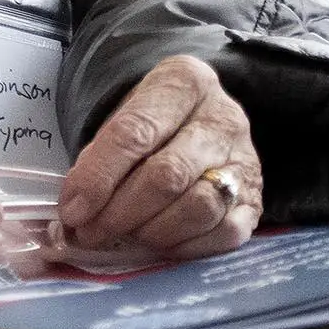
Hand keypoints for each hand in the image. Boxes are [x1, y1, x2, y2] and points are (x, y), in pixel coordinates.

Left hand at [53, 55, 259, 261]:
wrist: (197, 121)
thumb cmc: (152, 121)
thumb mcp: (121, 117)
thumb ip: (99, 157)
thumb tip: (75, 210)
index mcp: (184, 82)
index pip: (134, 132)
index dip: (98, 177)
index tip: (72, 209)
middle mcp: (223, 118)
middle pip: (168, 174)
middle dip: (121, 212)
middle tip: (91, 232)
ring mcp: (245, 160)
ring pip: (199, 206)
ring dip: (152, 232)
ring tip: (124, 237)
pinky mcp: (257, 200)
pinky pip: (225, 233)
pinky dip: (186, 246)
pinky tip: (159, 244)